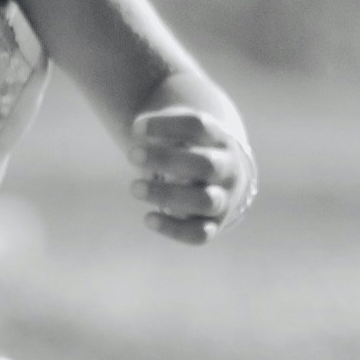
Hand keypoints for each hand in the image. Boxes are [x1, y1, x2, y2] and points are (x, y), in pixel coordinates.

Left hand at [130, 96, 252, 245]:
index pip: (198, 127)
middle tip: (132, 155)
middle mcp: (227, 169)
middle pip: (206, 164)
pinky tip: (148, 218)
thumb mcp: (178, 131)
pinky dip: (173, 229)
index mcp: (218, 139)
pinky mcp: (214, 225)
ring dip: (166, 195)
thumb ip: (158, 130)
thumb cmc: (188, 149)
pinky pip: (199, 234)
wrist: (220, 178)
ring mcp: (224, 199)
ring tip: (134, 187)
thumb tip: (137, 132)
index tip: (137, 127)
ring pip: (204, 200)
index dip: (166, 126)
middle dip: (166, 160)